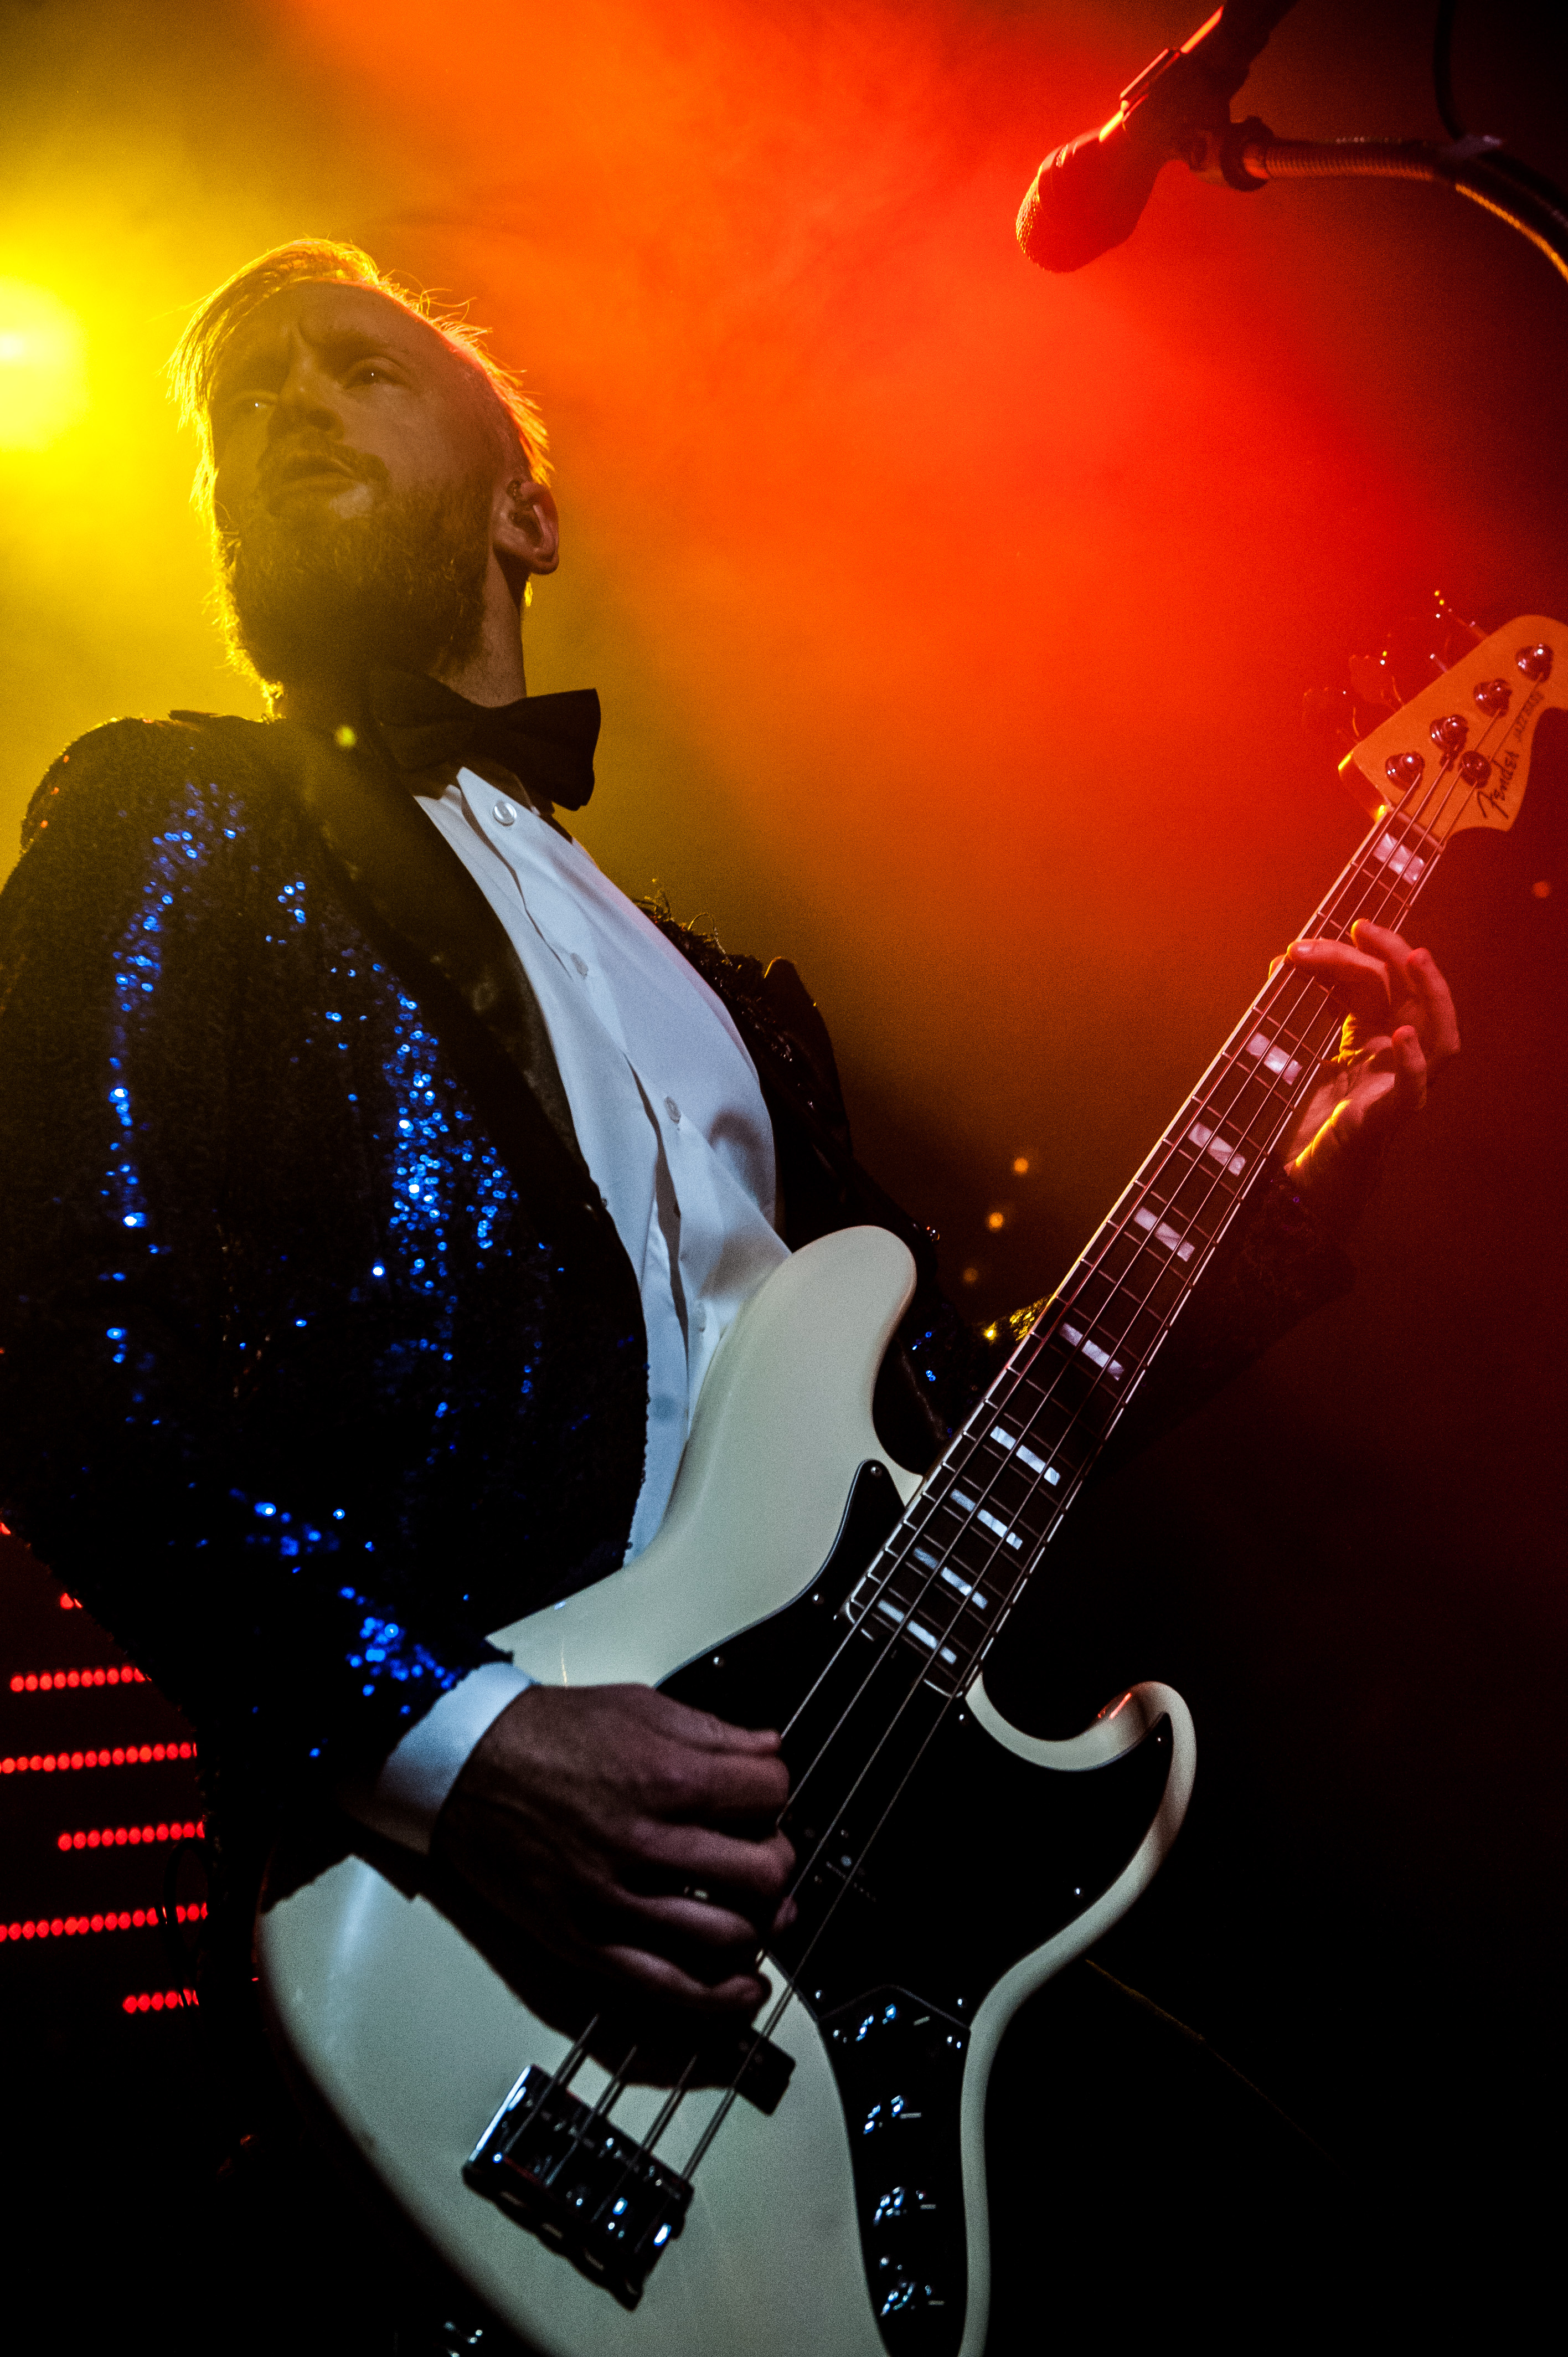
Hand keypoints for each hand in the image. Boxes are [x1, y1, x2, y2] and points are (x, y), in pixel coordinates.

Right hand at [431, 1683, 794, 2016]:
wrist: (465, 1764)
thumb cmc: (546, 1733)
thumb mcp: (637, 1705)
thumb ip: (712, 1731)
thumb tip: (770, 1750)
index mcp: (665, 1774)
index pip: (769, 1794)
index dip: (775, 1792)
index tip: (763, 1797)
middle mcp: (645, 1840)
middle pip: (762, 1872)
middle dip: (777, 1862)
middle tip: (764, 1855)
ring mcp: (615, 1898)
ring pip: (728, 1936)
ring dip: (758, 1928)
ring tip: (754, 1913)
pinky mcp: (584, 1941)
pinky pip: (666, 1986)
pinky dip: (718, 1998)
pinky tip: (743, 1989)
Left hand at [1277, 920, 1459, 1225]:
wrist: (1298, 1175)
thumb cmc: (1301, 1114)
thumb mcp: (1297, 1049)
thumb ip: (1297, 1009)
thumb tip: (1283, 962)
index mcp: (1371, 1037)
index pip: (1377, 984)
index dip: (1355, 955)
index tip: (1327, 934)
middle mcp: (1394, 1057)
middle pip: (1410, 997)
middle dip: (1391, 955)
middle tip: (1363, 930)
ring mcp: (1399, 1086)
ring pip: (1439, 1036)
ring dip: (1432, 994)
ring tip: (1414, 958)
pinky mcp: (1390, 1117)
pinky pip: (1416, 1088)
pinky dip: (1413, 1061)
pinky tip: (1398, 1037)